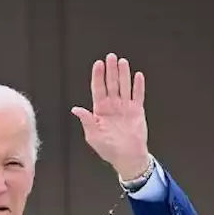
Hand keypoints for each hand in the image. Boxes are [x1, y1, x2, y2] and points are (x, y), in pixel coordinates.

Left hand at [71, 53, 150, 178]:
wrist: (127, 157)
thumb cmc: (108, 149)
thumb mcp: (93, 135)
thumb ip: (86, 120)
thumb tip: (75, 109)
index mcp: (100, 110)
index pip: (98, 89)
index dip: (98, 76)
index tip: (98, 64)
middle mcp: (112, 106)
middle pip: (111, 84)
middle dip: (110, 70)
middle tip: (110, 57)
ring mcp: (125, 107)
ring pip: (124, 86)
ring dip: (123, 74)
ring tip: (122, 62)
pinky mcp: (137, 111)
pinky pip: (137, 95)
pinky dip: (138, 86)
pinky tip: (137, 75)